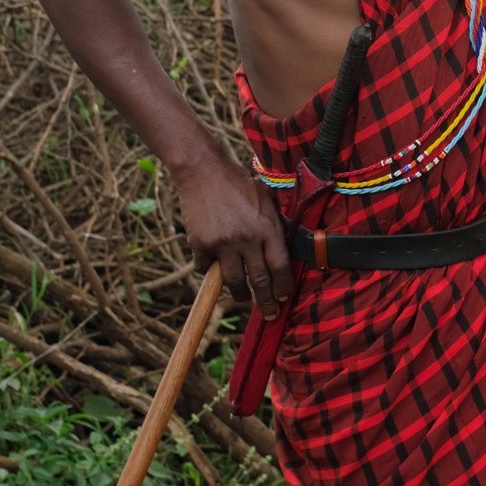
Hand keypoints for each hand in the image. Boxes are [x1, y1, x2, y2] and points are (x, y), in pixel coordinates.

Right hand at [175, 154, 292, 317]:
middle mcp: (247, 239)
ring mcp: (222, 243)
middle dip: (266, 302)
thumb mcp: (266, 201)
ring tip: (242, 298)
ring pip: (233, 281)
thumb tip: (284, 253)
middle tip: (269, 314)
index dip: (283, 287)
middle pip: (259, 280)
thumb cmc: (239, 184)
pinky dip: (208, 271)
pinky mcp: (200, 244)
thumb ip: (274, 226)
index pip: (280, 267)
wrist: (204, 171)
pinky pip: (205, 268)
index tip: (283, 297)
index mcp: (267, 228)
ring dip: (239, 294)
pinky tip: (212, 268)